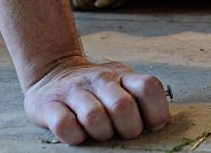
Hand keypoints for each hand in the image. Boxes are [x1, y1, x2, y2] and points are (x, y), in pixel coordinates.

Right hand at [23, 55, 170, 143]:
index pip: (149, 87)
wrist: (51, 72)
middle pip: (123, 107)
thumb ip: (139, 98)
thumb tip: (160, 124)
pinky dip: (75, 137)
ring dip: (101, 134)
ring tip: (99, 133)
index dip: (156, 112)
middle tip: (121, 132)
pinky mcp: (50, 105)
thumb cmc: (95, 89)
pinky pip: (65, 126)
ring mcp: (74, 91)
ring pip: (94, 117)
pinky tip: (78, 134)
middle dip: (127, 129)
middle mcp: (99, 80)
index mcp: (122, 75)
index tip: (150, 125)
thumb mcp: (120, 84)